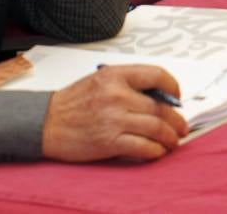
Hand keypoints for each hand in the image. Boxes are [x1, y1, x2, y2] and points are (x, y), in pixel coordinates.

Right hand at [41, 64, 188, 162]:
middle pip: (160, 107)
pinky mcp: (108, 142)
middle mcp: (117, 95)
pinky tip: (158, 151)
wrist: (45, 122)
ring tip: (174, 141)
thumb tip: (162, 96)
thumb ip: (130, 83)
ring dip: (170, 137)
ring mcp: (113, 119)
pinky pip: (142, 147)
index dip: (173, 87)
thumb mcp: (102, 79)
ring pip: (156, 127)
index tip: (177, 98)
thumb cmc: (73, 101)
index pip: (157, 75)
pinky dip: (155, 150)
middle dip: (177, 120)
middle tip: (182, 127)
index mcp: (116, 75)